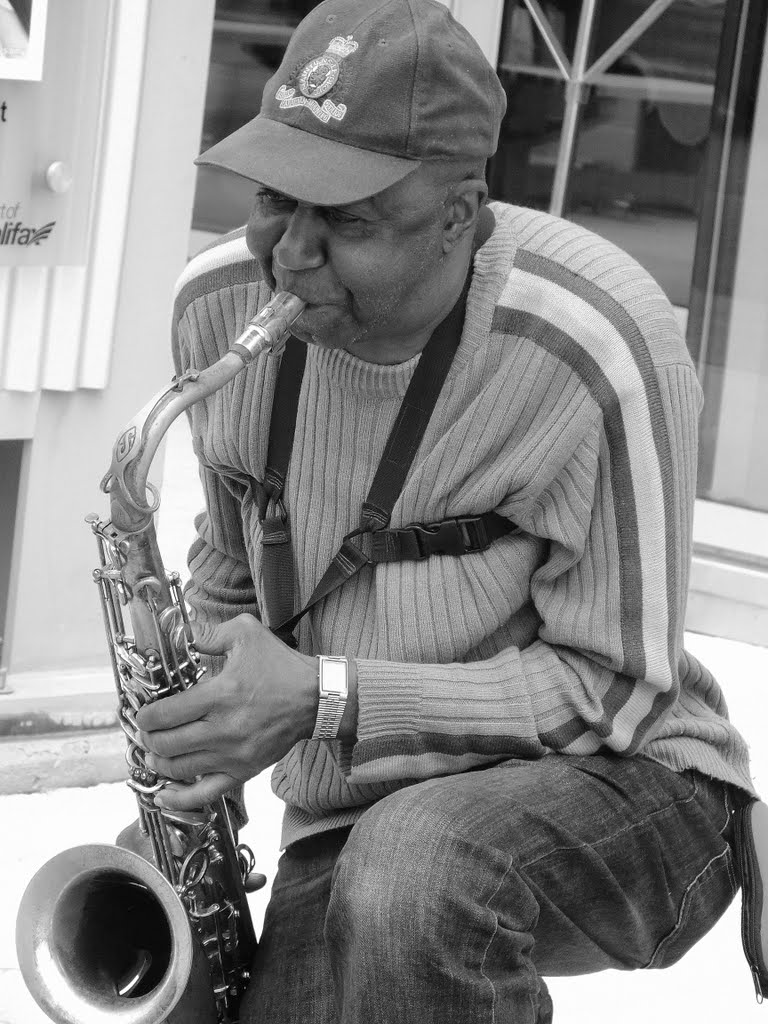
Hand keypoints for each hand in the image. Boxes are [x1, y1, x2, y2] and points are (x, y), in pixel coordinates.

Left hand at [134, 614, 316, 810]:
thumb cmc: (281, 667)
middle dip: (149, 738)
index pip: (166, 714)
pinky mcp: (243, 771)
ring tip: (155, 752)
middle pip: (167, 743)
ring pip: (179, 769)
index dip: (147, 716)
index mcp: (221, 695)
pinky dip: (179, 798)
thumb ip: (208, 633)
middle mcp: (223, 729)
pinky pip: (204, 794)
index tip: (145, 713)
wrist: (315, 699)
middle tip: (149, 731)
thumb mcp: (246, 634)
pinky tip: (163, 795)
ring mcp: (233, 755)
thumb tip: (181, 634)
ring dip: (159, 761)